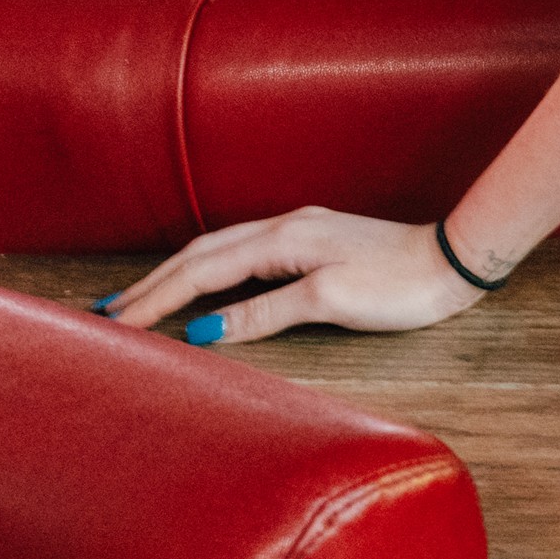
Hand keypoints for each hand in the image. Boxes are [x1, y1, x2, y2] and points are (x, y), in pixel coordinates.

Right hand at [102, 207, 491, 342]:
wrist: (452, 263)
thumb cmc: (400, 285)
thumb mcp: (329, 301)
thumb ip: (265, 313)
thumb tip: (204, 330)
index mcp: (282, 240)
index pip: (201, 272)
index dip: (156, 299)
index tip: (115, 324)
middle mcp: (284, 228)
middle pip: (200, 254)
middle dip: (152, 284)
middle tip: (107, 313)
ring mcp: (299, 231)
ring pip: (218, 250)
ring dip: (176, 274)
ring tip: (139, 299)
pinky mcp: (314, 242)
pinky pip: (241, 253)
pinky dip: (208, 270)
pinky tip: (203, 284)